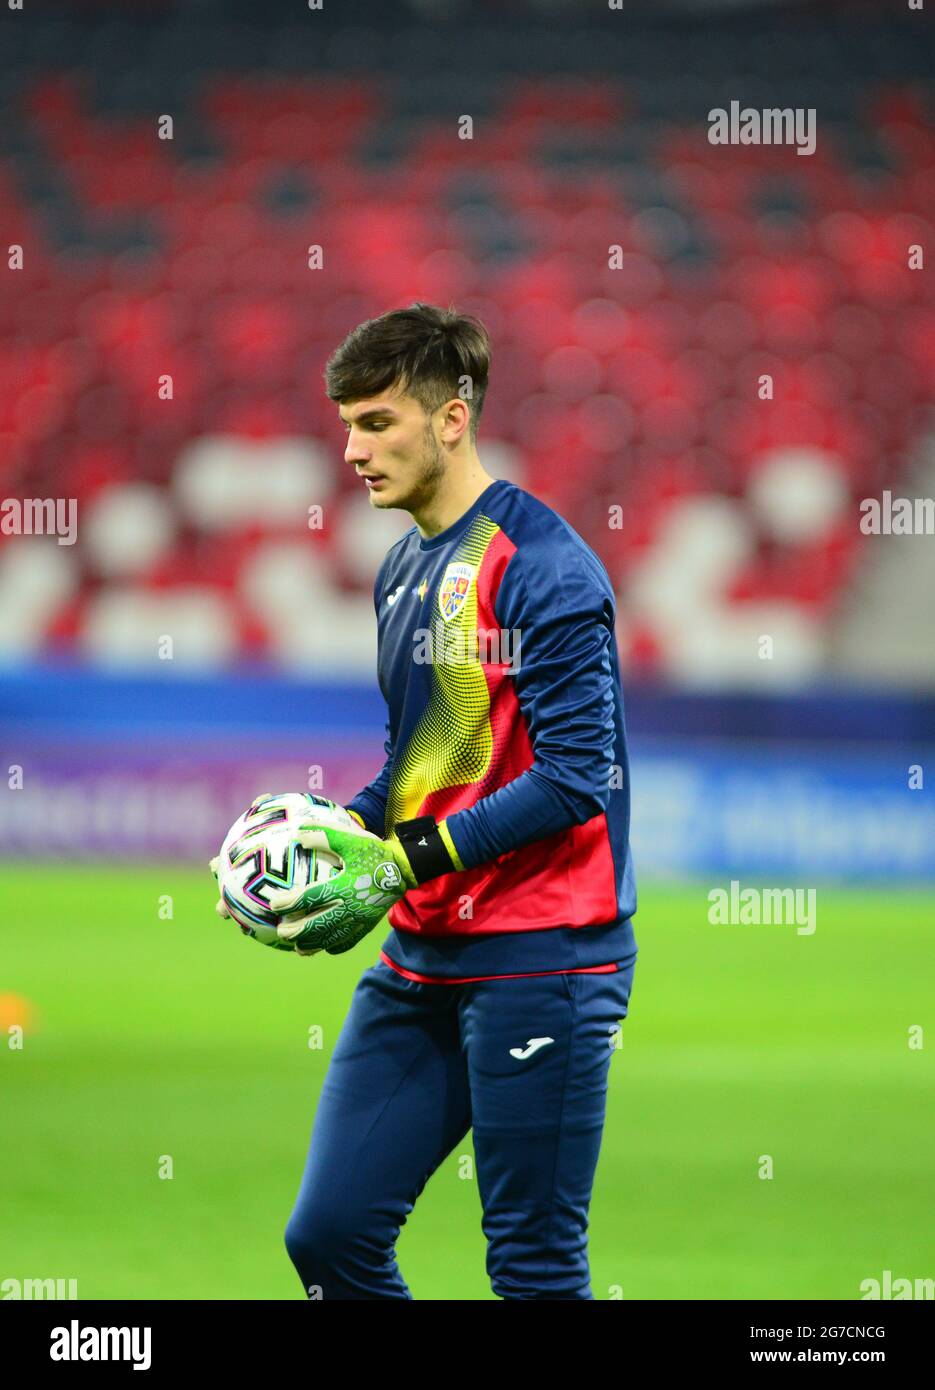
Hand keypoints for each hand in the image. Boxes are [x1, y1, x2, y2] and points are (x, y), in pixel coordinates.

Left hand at [267, 825, 414, 954]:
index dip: (290, 902)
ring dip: (312, 944)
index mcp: (343, 885)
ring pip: (332, 938)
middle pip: (318, 925)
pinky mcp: (368, 925)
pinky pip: (349, 941)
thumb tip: (299, 834)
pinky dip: (335, 946)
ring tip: (298, 947)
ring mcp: (360, 919)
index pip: (311, 897)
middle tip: (282, 932)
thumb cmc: (375, 852)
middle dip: (297, 931)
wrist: (405, 868)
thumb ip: (324, 836)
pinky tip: (325, 947)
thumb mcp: (351, 839)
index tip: (274, 905)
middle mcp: (350, 906)